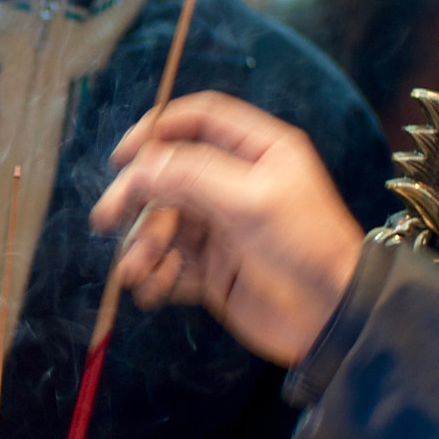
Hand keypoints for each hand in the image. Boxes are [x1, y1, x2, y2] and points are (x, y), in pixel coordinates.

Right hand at [89, 91, 364, 367]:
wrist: (332, 319)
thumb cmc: (308, 249)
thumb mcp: (252, 201)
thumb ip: (192, 176)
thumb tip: (142, 166)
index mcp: (258, 152)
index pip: (199, 119)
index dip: (156, 129)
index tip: (124, 156)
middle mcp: (237, 183)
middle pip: (168, 175)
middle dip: (136, 198)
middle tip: (106, 218)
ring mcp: (222, 226)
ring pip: (162, 222)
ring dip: (142, 245)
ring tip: (136, 272)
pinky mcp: (212, 267)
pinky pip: (168, 262)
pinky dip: (155, 274)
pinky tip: (154, 289)